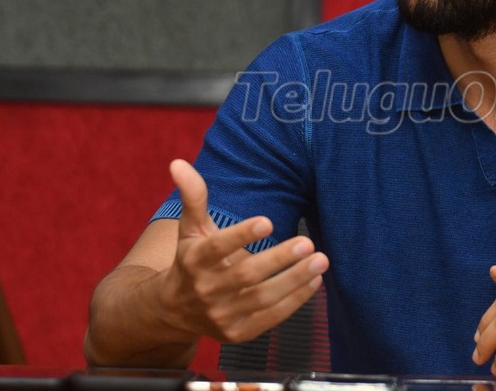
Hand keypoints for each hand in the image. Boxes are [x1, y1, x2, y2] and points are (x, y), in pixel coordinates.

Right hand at [157, 159, 328, 342]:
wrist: (174, 311)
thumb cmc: (191, 260)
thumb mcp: (190, 229)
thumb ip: (193, 196)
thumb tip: (179, 163)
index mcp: (194, 260)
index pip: (216, 249)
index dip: (241, 235)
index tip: (267, 221)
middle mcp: (206, 290)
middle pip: (246, 276)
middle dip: (279, 259)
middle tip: (308, 242)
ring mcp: (222, 315)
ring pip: (263, 299)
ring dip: (295, 279)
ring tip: (321, 260)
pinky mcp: (238, 333)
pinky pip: (270, 317)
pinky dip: (295, 301)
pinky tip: (314, 281)